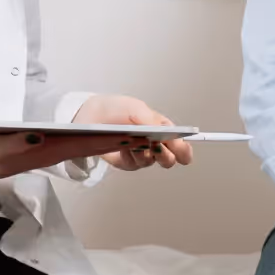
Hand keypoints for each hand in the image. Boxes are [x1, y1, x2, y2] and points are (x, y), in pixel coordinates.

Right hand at [0, 131, 132, 186]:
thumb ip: (17, 142)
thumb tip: (38, 137)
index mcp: (47, 149)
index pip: (85, 144)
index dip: (110, 140)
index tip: (134, 136)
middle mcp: (55, 152)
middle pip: (94, 146)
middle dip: (121, 144)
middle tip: (149, 138)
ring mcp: (54, 153)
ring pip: (90, 147)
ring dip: (113, 143)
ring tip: (140, 136)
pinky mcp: (50, 151)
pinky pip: (79, 147)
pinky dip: (97, 142)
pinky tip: (109, 136)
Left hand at [72, 94, 193, 170]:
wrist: (91, 117)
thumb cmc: (115, 109)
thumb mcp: (135, 109)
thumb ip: (151, 121)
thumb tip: (163, 134)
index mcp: (161, 127)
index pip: (179, 142)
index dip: (183, 149)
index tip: (182, 153)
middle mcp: (154, 142)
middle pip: (169, 158)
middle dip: (164, 155)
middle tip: (155, 146)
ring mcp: (141, 153)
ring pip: (151, 162)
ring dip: (143, 153)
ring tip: (133, 143)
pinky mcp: (127, 162)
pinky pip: (134, 165)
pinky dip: (130, 157)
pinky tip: (123, 148)